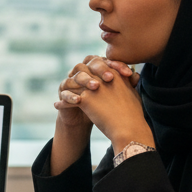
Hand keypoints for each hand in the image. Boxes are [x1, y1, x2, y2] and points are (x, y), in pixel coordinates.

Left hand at [50, 56, 140, 173]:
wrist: (128, 128)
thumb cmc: (133, 113)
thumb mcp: (134, 92)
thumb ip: (129, 82)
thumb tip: (132, 76)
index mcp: (115, 73)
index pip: (97, 63)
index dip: (89, 68)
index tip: (84, 74)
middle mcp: (103, 77)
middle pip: (83, 68)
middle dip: (76, 74)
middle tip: (70, 80)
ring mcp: (93, 87)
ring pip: (74, 82)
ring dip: (67, 88)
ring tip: (61, 94)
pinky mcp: (85, 99)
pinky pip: (69, 98)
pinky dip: (62, 103)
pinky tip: (57, 106)